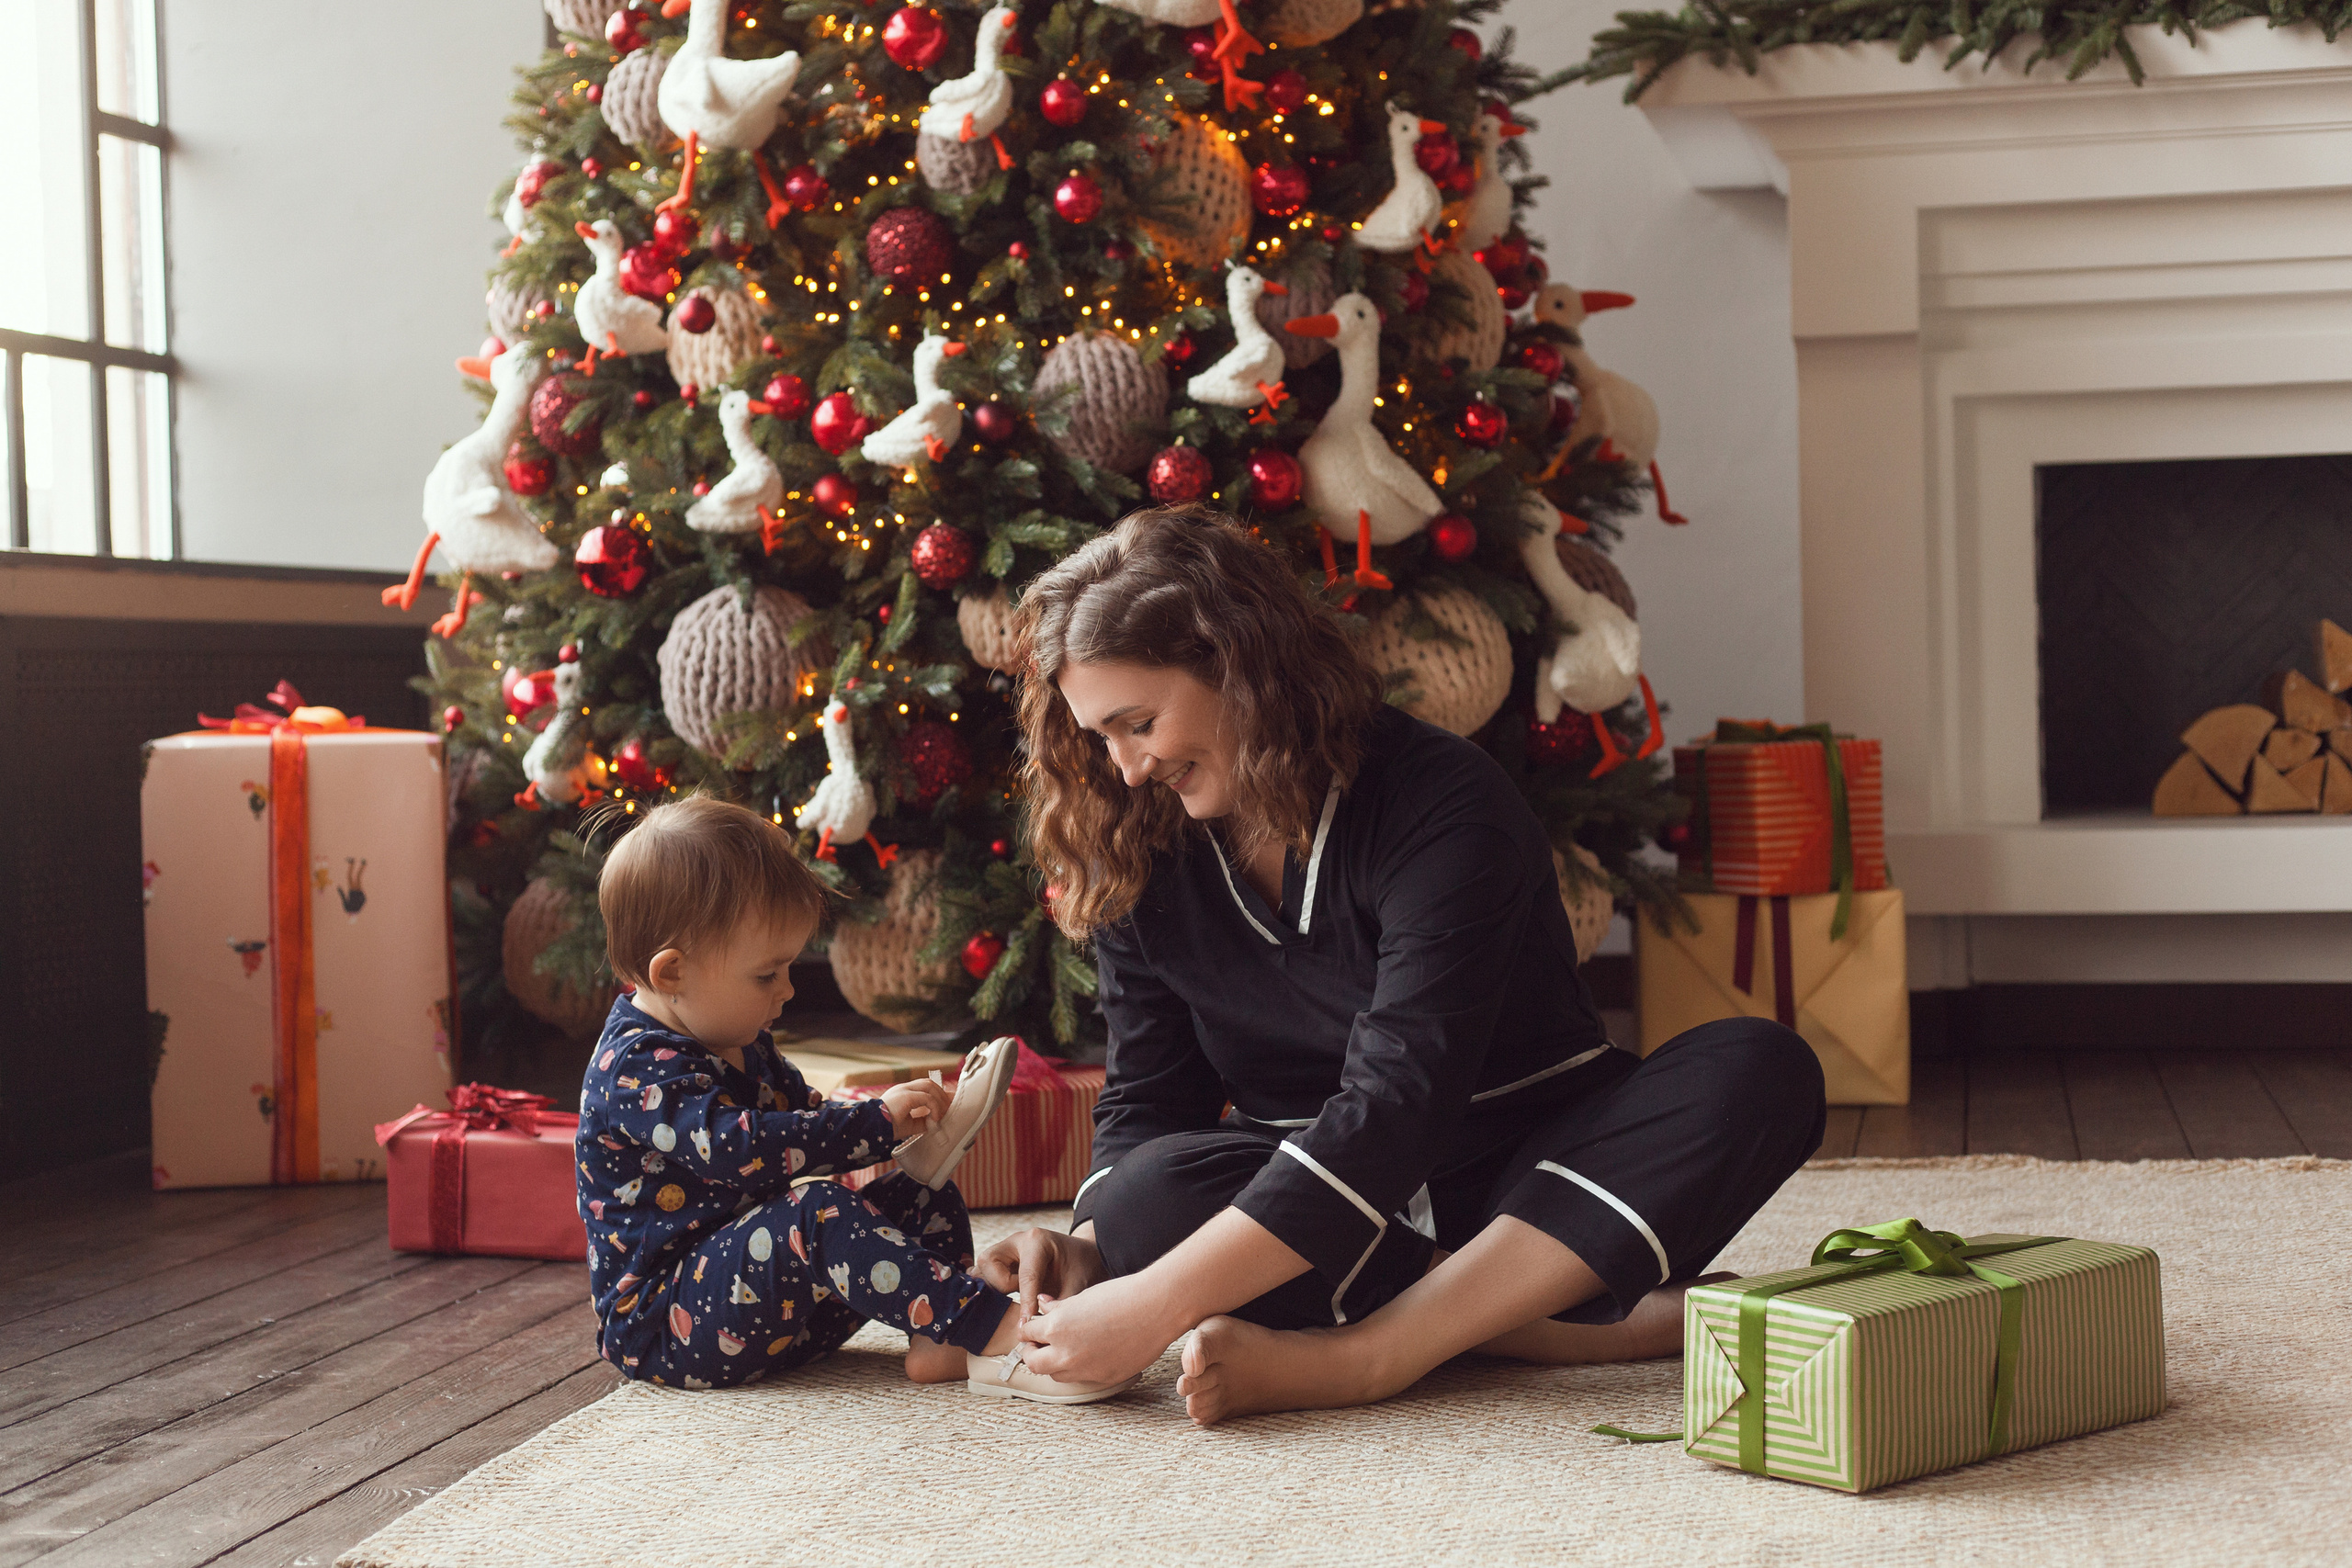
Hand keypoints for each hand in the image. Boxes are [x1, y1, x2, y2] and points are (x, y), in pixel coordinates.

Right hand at [879, 1076, 950, 1141]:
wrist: (872, 1129)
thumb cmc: (886, 1128)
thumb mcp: (909, 1125)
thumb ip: (922, 1121)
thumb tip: (936, 1122)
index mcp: (903, 1093)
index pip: (924, 1087)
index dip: (938, 1095)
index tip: (947, 1104)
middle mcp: (904, 1088)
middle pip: (929, 1084)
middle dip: (942, 1095)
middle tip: (950, 1108)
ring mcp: (905, 1090)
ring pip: (929, 1086)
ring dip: (940, 1099)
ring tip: (943, 1113)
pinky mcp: (906, 1096)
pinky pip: (927, 1097)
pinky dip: (934, 1107)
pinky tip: (935, 1118)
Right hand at [976, 1225, 1105, 1318]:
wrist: (1082, 1257)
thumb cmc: (1081, 1269)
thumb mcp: (1076, 1286)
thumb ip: (1057, 1306)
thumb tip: (1038, 1329)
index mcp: (1037, 1241)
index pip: (1025, 1276)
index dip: (1026, 1303)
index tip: (1025, 1326)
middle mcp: (1016, 1241)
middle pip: (989, 1263)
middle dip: (1002, 1285)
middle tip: (1021, 1294)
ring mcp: (1006, 1249)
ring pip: (982, 1269)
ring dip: (995, 1287)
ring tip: (1015, 1293)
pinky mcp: (1001, 1260)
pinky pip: (983, 1274)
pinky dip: (990, 1288)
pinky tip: (1004, 1297)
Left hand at [1015, 1273, 1179, 1384]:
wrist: (1156, 1308)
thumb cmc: (1121, 1295)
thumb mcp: (1082, 1297)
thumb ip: (1058, 1307)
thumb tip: (1042, 1305)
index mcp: (1056, 1328)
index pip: (1026, 1335)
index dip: (1028, 1330)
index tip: (1032, 1329)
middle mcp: (1066, 1353)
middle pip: (1033, 1363)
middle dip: (1032, 1353)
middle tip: (1039, 1344)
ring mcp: (1085, 1370)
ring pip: (1056, 1374)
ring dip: (1054, 1363)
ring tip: (1066, 1348)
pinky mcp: (1103, 1379)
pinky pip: (1081, 1378)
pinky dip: (1079, 1368)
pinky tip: (1089, 1353)